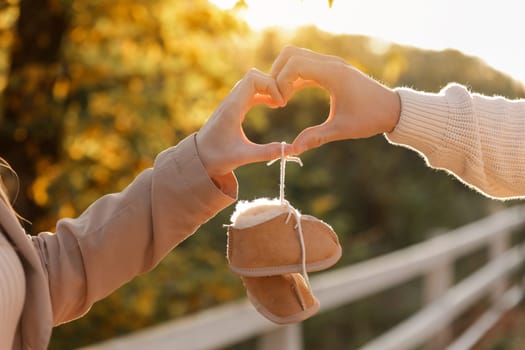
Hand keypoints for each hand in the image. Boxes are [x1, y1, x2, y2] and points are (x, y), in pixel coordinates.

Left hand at [196, 68, 291, 178]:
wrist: (197, 159)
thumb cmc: (216, 158)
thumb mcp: (243, 157)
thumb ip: (267, 152)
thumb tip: (292, 150)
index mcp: (232, 108)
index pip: (254, 79)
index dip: (271, 85)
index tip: (281, 104)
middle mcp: (231, 101)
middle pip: (254, 76)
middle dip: (272, 84)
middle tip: (283, 102)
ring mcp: (231, 103)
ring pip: (252, 82)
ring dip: (267, 88)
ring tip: (280, 104)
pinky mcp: (232, 107)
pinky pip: (249, 91)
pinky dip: (262, 93)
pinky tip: (272, 105)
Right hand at [271, 46, 400, 153]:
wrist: (392, 109)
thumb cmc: (369, 118)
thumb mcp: (341, 129)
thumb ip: (315, 137)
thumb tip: (293, 150)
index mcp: (333, 73)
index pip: (294, 64)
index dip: (281, 82)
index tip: (281, 104)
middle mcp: (331, 63)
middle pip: (291, 54)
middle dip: (277, 73)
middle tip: (277, 97)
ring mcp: (331, 64)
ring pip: (297, 56)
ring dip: (284, 73)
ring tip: (282, 97)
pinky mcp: (332, 69)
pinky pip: (306, 65)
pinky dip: (294, 76)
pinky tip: (291, 94)